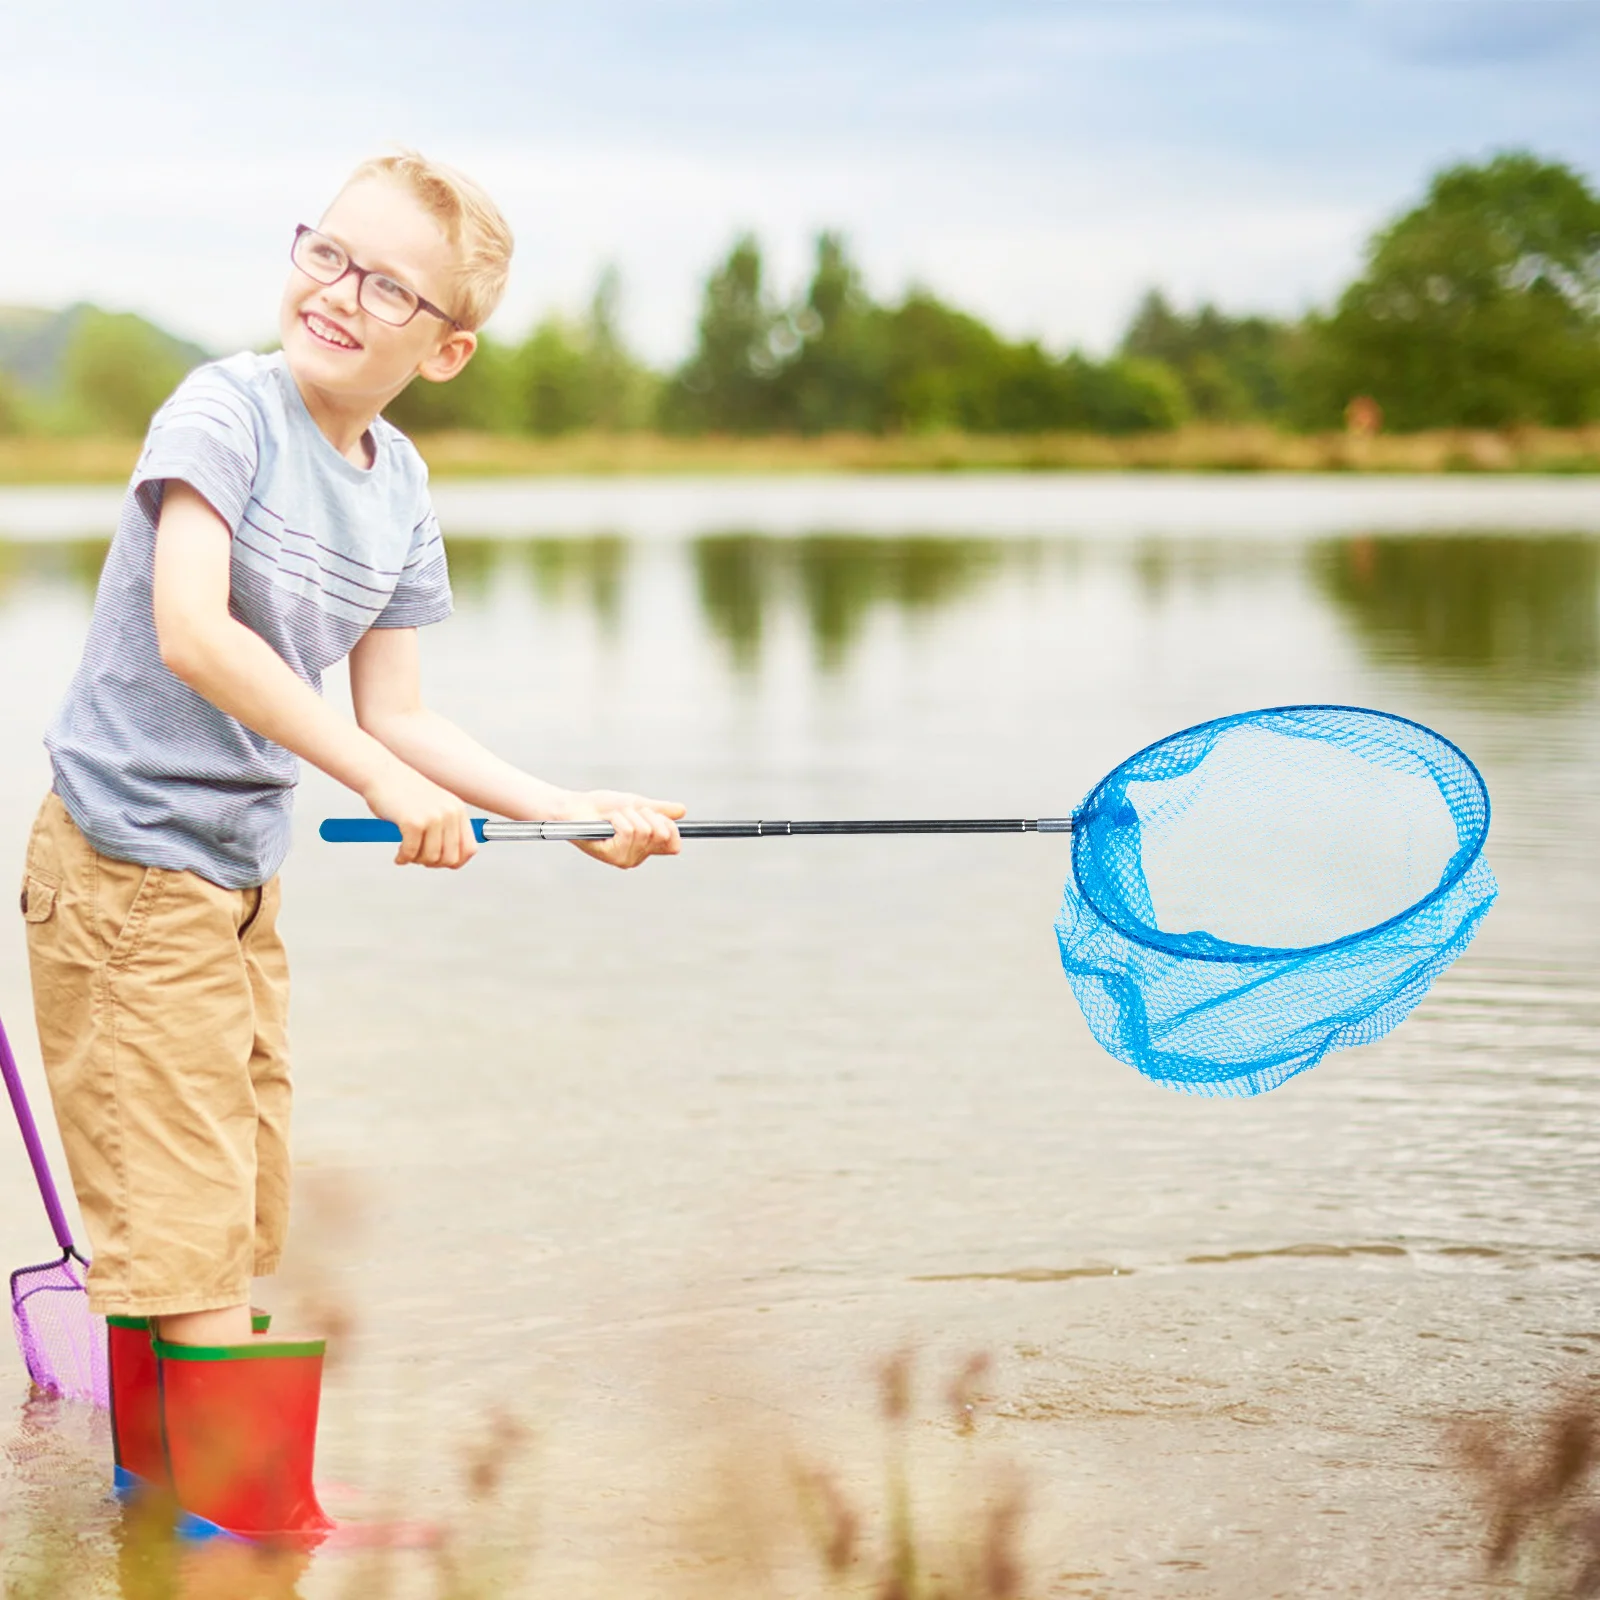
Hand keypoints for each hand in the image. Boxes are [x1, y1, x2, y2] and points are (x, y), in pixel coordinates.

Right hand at [362, 764, 477, 868]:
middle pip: (450, 858)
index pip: (469, 849)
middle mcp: (449, 813)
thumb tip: (452, 861)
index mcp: (458, 810)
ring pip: (431, 858)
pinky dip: (403, 858)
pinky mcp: (413, 822)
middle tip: (418, 857)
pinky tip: (398, 855)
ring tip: (406, 852)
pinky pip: (411, 853)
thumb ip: (446, 828)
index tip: (440, 863)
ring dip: (416, 860)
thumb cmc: (404, 792)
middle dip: (432, 863)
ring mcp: (432, 817)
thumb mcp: (435, 806)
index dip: (455, 862)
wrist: (381, 773)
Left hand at [563, 789, 684, 869]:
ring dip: (629, 815)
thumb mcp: (637, 804)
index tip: (655, 814)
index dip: (669, 826)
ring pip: (644, 830)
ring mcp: (625, 859)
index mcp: (646, 848)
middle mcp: (638, 857)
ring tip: (614, 817)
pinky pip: (628, 831)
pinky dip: (619, 818)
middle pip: (662, 834)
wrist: (576, 807)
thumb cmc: (602, 807)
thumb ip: (659, 810)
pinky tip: (607, 822)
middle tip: (628, 813)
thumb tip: (682, 810)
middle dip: (647, 814)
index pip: (674, 844)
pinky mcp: (612, 856)